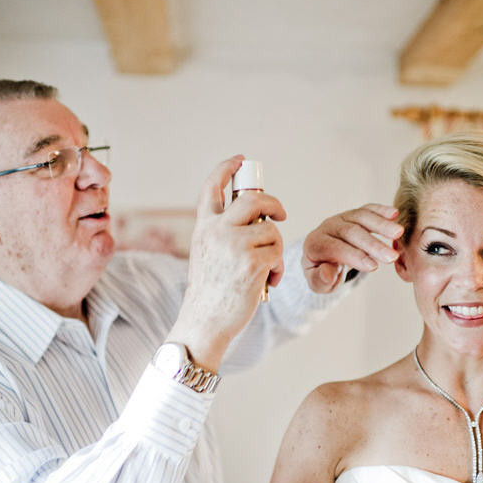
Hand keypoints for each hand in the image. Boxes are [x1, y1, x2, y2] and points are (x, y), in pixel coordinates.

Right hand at [167, 156, 285, 371]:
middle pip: (253, 199)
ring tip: (266, 270)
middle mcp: (216, 231)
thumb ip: (223, 234)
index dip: (226, 167)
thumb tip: (258, 217)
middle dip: (272, 204)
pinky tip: (268, 282)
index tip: (240, 159)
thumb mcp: (206, 255)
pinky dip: (278, 268)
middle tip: (279, 215)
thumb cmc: (209, 294)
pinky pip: (278, 252)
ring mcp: (234, 245)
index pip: (212, 187)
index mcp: (203, 227)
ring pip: (270, 231)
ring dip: (275, 250)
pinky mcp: (253, 262)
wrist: (203, 323)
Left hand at [302, 203, 403, 293]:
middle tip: (391, 257)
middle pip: (350, 232)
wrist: (323, 256)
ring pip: (361, 217)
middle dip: (372, 244)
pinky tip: (395, 214)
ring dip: (381, 225)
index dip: (354, 256)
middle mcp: (327, 227)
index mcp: (315, 244)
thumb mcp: (318, 282)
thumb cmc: (323, 272)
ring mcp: (342, 218)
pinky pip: (367, 209)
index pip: (334, 248)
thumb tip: (328, 273)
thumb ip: (320, 280)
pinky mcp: (354, 214)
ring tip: (399, 233)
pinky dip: (380, 210)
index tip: (373, 267)